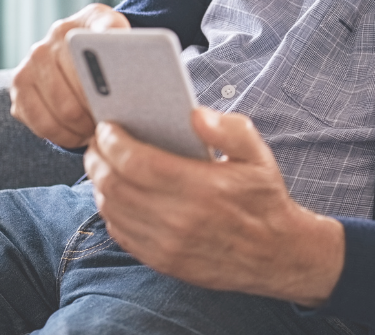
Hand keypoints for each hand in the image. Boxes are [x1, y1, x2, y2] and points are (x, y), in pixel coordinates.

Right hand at [10, 3, 129, 147]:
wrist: (79, 50)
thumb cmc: (105, 48)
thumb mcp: (120, 35)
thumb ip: (123, 37)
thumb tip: (126, 49)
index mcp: (76, 27)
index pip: (93, 55)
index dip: (106, 83)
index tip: (119, 99)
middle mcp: (47, 44)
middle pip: (77, 90)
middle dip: (97, 114)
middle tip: (113, 125)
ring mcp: (29, 66)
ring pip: (59, 112)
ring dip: (81, 128)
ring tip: (98, 132)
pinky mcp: (20, 90)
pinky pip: (40, 123)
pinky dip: (62, 136)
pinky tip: (79, 136)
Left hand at [83, 109, 344, 306]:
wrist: (277, 254)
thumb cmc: (264, 197)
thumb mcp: (257, 154)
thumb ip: (228, 128)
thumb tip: (193, 114)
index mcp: (203, 188)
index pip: (138, 162)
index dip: (113, 142)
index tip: (106, 126)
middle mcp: (180, 219)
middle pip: (116, 185)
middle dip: (98, 159)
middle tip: (97, 141)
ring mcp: (168, 245)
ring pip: (112, 210)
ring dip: (99, 183)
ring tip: (102, 163)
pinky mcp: (164, 261)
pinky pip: (121, 234)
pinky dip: (110, 210)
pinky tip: (115, 193)